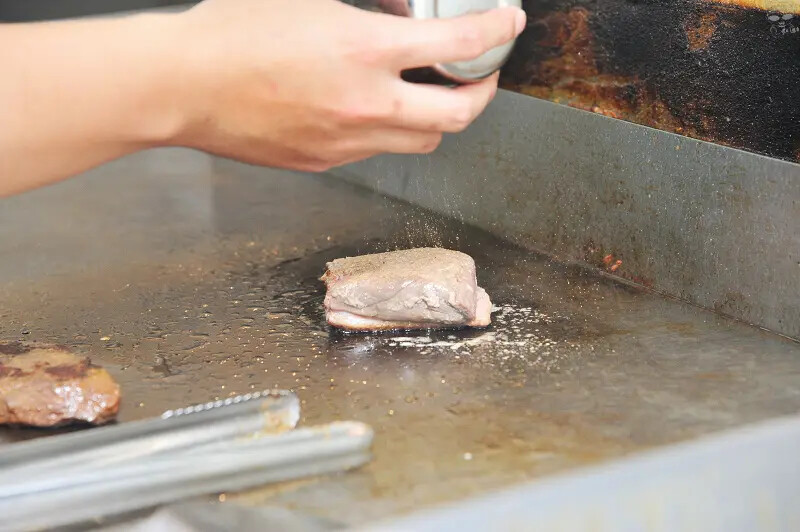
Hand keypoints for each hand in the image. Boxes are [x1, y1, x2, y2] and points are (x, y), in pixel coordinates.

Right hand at [170, 0, 525, 170]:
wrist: (182, 85)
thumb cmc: (232, 31)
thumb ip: (368, 7)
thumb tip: (401, 14)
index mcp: (364, 51)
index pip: (458, 43)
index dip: (495, 31)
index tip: (506, 23)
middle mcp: (366, 104)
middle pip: (457, 116)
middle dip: (480, 92)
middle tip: (478, 73)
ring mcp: (347, 142)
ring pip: (422, 142)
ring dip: (438, 118)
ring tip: (428, 92)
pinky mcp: (325, 162)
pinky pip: (378, 151)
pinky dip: (391, 130)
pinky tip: (373, 108)